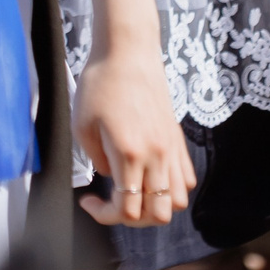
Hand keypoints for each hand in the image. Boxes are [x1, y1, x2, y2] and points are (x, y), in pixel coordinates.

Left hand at [74, 38, 195, 228]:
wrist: (129, 51)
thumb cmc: (101, 81)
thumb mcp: (82, 123)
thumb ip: (96, 160)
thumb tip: (110, 176)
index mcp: (129, 154)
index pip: (127, 211)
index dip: (104, 215)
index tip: (89, 201)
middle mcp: (157, 156)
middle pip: (158, 215)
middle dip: (133, 219)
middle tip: (112, 201)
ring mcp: (171, 148)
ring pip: (177, 202)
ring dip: (156, 206)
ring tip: (134, 191)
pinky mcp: (178, 138)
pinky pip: (186, 179)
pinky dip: (171, 189)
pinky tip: (150, 176)